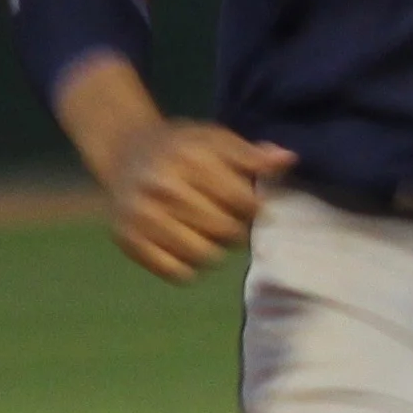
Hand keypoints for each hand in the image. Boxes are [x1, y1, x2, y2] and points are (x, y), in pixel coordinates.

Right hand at [104, 117, 295, 283]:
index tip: (252, 205)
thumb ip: (250, 154)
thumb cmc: (180, 147)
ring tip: (209, 234)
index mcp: (188, 158)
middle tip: (231, 222)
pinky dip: (188, 266)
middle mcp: (162, 186)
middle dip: (236, 229)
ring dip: (214, 249)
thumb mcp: (214, 139)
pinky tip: (188, 247)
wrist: (125, 151)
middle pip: (224, 230)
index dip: (255, 207)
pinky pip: (175, 272)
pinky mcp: (128, 240)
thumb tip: (287, 159)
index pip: (242, 200)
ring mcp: (141, 215)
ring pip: (202, 255)